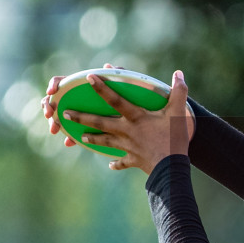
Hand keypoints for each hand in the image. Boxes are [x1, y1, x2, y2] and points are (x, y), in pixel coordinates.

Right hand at [43, 62, 124, 147]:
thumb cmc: (126, 93)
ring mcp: (77, 113)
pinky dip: (69, 137)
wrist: (132, 116)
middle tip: (49, 114)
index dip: (54, 84)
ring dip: (54, 122)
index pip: (61, 81)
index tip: (52, 92)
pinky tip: (69, 142)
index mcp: (81, 85)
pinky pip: (72, 132)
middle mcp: (75, 98)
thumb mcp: (124, 82)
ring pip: (58, 117)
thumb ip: (116, 73)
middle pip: (54, 100)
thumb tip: (107, 67)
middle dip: (49, 107)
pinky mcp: (82, 127)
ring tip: (55, 130)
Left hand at [59, 69, 192, 173]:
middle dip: (82, 117)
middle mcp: (126, 131)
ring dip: (93, 138)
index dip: (102, 88)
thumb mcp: (178, 113)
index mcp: (135, 118)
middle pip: (100, 122)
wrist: (171, 169)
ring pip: (105, 142)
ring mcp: (128, 147)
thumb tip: (179, 73)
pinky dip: (117, 164)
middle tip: (64, 113)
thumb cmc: (174, 139)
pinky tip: (110, 165)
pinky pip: (122, 162)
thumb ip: (178, 92)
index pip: (115, 100)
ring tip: (81, 137)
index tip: (88, 77)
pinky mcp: (134, 160)